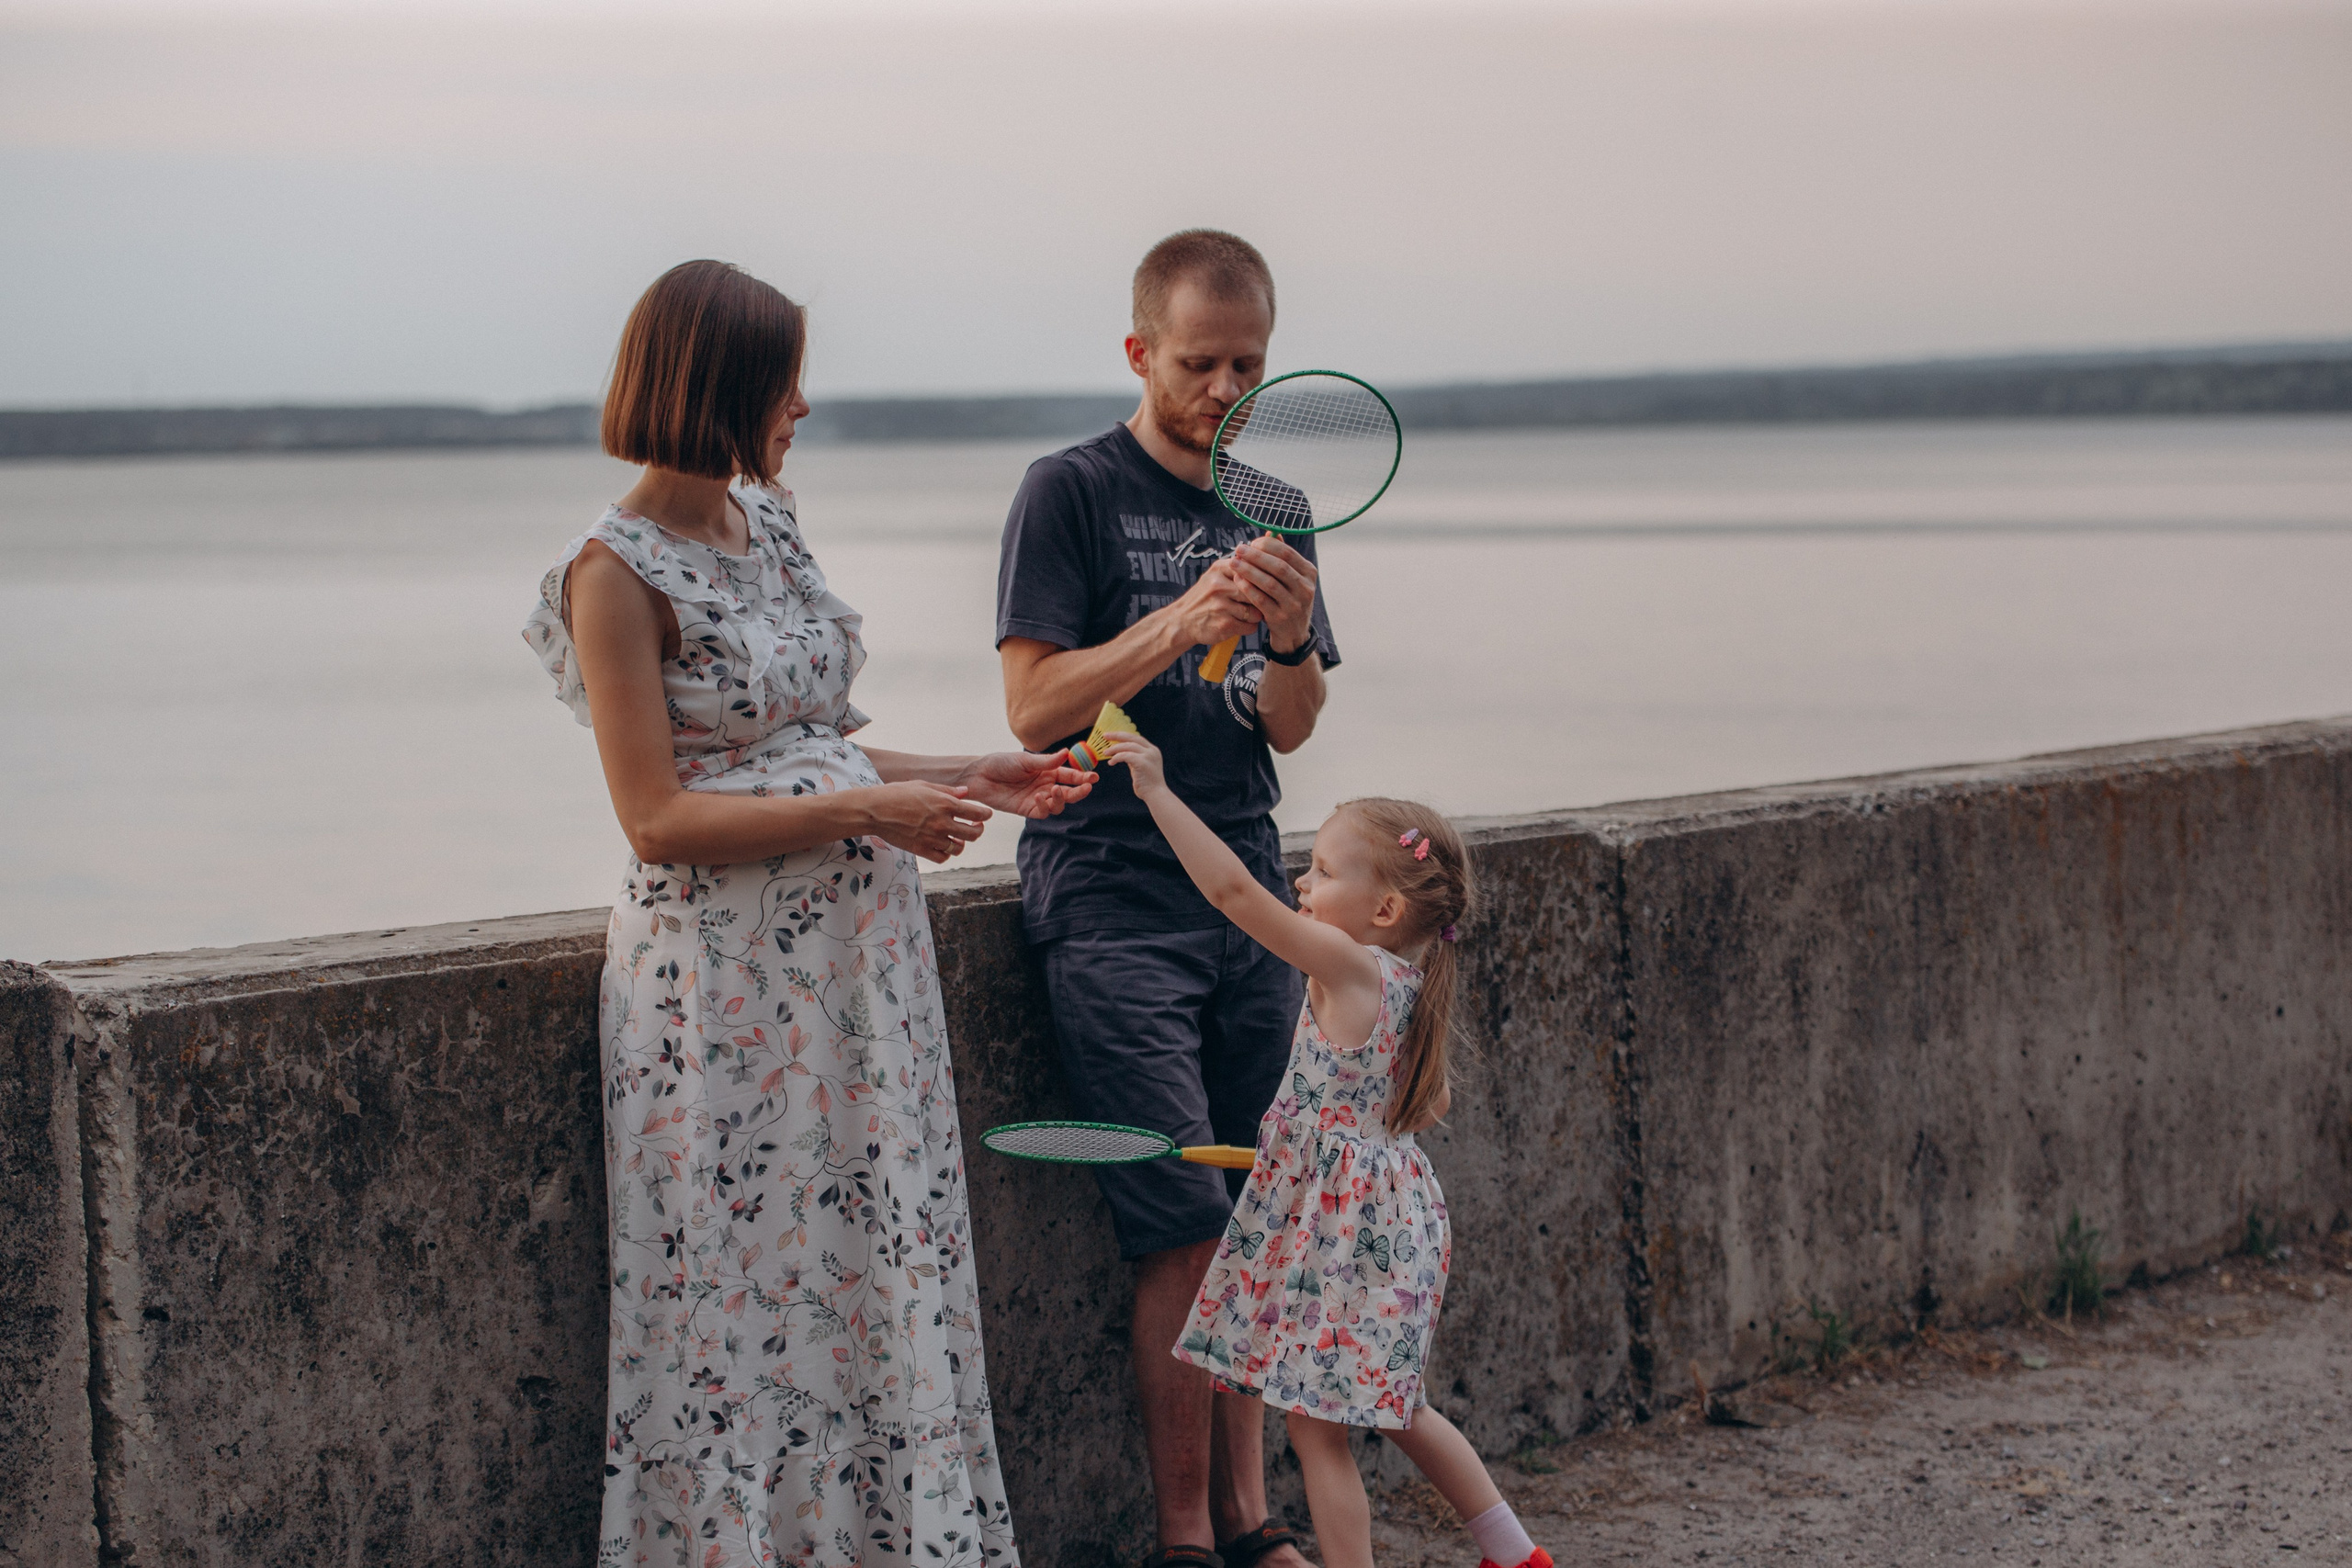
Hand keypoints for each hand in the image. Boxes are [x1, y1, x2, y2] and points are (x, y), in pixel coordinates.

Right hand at [863, 781, 991, 862]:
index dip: (986, 815)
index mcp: (946, 804)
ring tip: (958, 837)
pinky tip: (943, 846)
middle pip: (973, 834)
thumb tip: (966, 792)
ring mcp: (933, 838)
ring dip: (962, 843)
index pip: (978, 813)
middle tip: (975, 826)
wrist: (875, 810)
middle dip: (978, 830)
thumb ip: (948, 790)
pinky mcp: (921, 850)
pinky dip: (946, 854)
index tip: (985, 815)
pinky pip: (942, 858)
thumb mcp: (924, 785)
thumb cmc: (897, 793)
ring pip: (959, 848)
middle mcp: (943, 823)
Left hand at [956, 750, 1096, 818]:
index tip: (1093, 777)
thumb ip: (1046, 761)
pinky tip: (1039, 797)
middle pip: (1068, 792)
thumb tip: (1067, 753)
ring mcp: (1037, 798)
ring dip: (1062, 799)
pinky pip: (1042, 812)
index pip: (1070, 776)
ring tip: (1055, 790)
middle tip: (1086, 788)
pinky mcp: (1027, 809)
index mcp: (1048, 771)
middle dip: (1079, 791)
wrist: (980, 775)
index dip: (1083, 777)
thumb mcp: (1025, 760)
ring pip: (1058, 805)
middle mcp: (1045, 785)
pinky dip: (1045, 806)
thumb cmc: (1001, 763)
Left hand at [1100, 732, 1165, 794]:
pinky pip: (1125, 756)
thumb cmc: (1147, 784)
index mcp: (1152, 750)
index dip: (1123, 735)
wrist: (1156, 795)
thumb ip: (1134, 758)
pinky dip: (1116, 757)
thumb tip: (1122, 753)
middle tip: (1105, 736)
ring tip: (1105, 752)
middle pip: (1132, 737)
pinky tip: (1111, 762)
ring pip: (1127, 746)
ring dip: (1114, 748)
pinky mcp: (1142, 762)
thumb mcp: (1141, 767)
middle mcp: (1152, 751)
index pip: (1136, 738)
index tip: (1111, 735)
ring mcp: (1148, 756)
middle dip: (1117, 735)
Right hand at [1166, 556, 1263, 647]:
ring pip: (1255, 611)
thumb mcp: (1214, 575)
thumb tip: (1265, 561)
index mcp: (1219, 569)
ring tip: (1248, 615)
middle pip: (1255, 591)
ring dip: (1256, 615)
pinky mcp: (1224, 625)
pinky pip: (1250, 626)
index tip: (1266, 585)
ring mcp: (1221, 606)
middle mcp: (1219, 585)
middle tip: (1261, 603)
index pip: (1251, 569)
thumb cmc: (1204, 597)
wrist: (1182, 621)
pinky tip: (1241, 624)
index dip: (1262, 579)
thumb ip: (1236, 568)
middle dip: (1261, 599)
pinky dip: (1250, 627)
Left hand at [1226, 537, 1318, 654]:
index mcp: (1309, 573)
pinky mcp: (1281, 618)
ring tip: (1234, 562)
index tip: (1251, 542)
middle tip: (1239, 549)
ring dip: (1249, 571)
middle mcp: (1305, 589)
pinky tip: (1238, 580)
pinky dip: (1249, 589)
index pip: (1287, 553)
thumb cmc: (1288, 599)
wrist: (1293, 633)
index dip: (1267, 545)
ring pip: (1270, 583)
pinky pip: (1262, 600)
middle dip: (1256, 556)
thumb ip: (1283, 557)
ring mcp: (1294, 605)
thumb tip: (1271, 533)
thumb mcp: (1292, 578)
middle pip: (1279, 567)